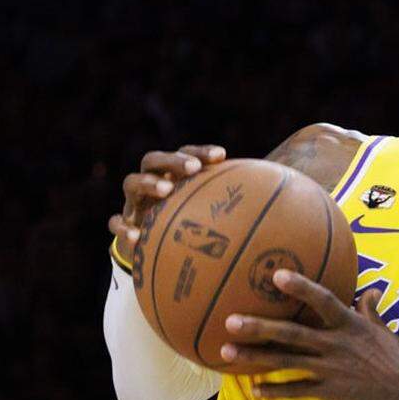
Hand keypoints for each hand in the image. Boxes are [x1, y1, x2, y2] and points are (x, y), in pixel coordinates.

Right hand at [107, 144, 226, 259]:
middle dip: (173, 160)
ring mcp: (135, 202)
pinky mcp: (124, 224)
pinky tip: (137, 237)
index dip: (202, 152)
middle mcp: (153, 181)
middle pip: (154, 159)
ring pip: (131, 183)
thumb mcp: (212, 214)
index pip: (187, 154)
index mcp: (175, 174)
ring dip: (149, 183)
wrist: (154, 247)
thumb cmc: (191, 224)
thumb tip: (281, 202)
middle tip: (191, 168)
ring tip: (167, 190)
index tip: (222, 156)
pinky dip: (124, 228)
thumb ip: (237, 205)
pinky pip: (117, 223)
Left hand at [221, 271, 398, 399]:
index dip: (300, 287)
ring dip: (254, 357)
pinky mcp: (329, 393)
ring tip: (226, 350)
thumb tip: (371, 291)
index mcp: (352, 325)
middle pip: (292, 333)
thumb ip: (373, 311)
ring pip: (285, 361)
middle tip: (231, 320)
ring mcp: (330, 370)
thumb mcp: (388, 332)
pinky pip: (295, 391)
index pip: (324, 300)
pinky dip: (273, 390)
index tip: (276, 275)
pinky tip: (252, 389)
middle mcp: (337, 345)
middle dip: (260, 327)